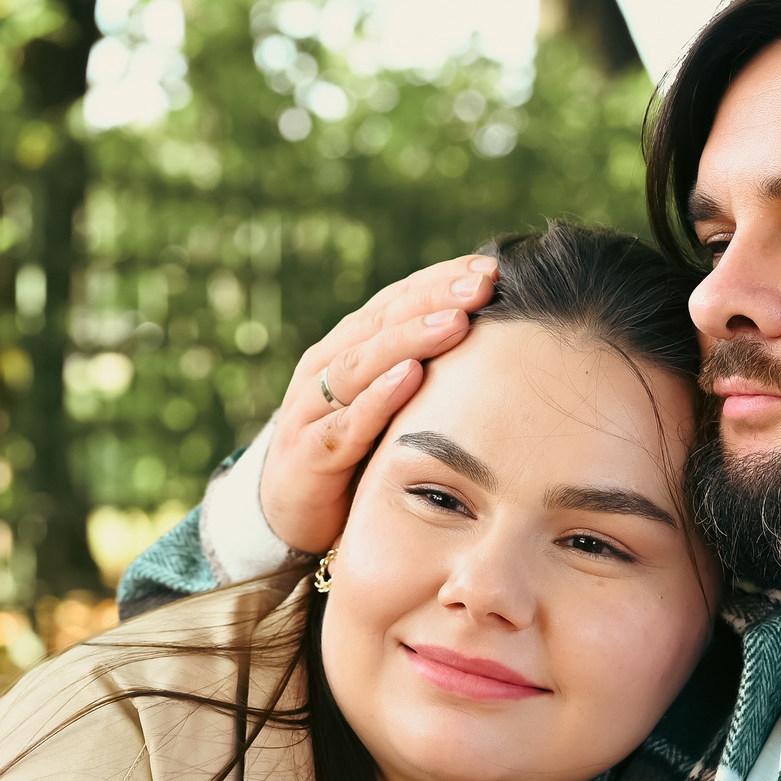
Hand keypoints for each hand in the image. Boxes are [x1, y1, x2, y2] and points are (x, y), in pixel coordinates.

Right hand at [262, 255, 499, 551]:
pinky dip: (377, 397)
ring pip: (362, 361)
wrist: (288, 511)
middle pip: (383, 320)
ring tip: (456, 322)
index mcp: (350, 345)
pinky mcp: (308, 452)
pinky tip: (408, 377)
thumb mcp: (387, 402)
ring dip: (410, 339)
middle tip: (482, 285)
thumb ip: (422, 368)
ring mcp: (312, 407)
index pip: (399, 300)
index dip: (442, 280)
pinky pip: (346, 421)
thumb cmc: (351, 451)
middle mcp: (328, 364)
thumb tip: (491, 336)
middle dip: (435, 298)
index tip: (491, 269)